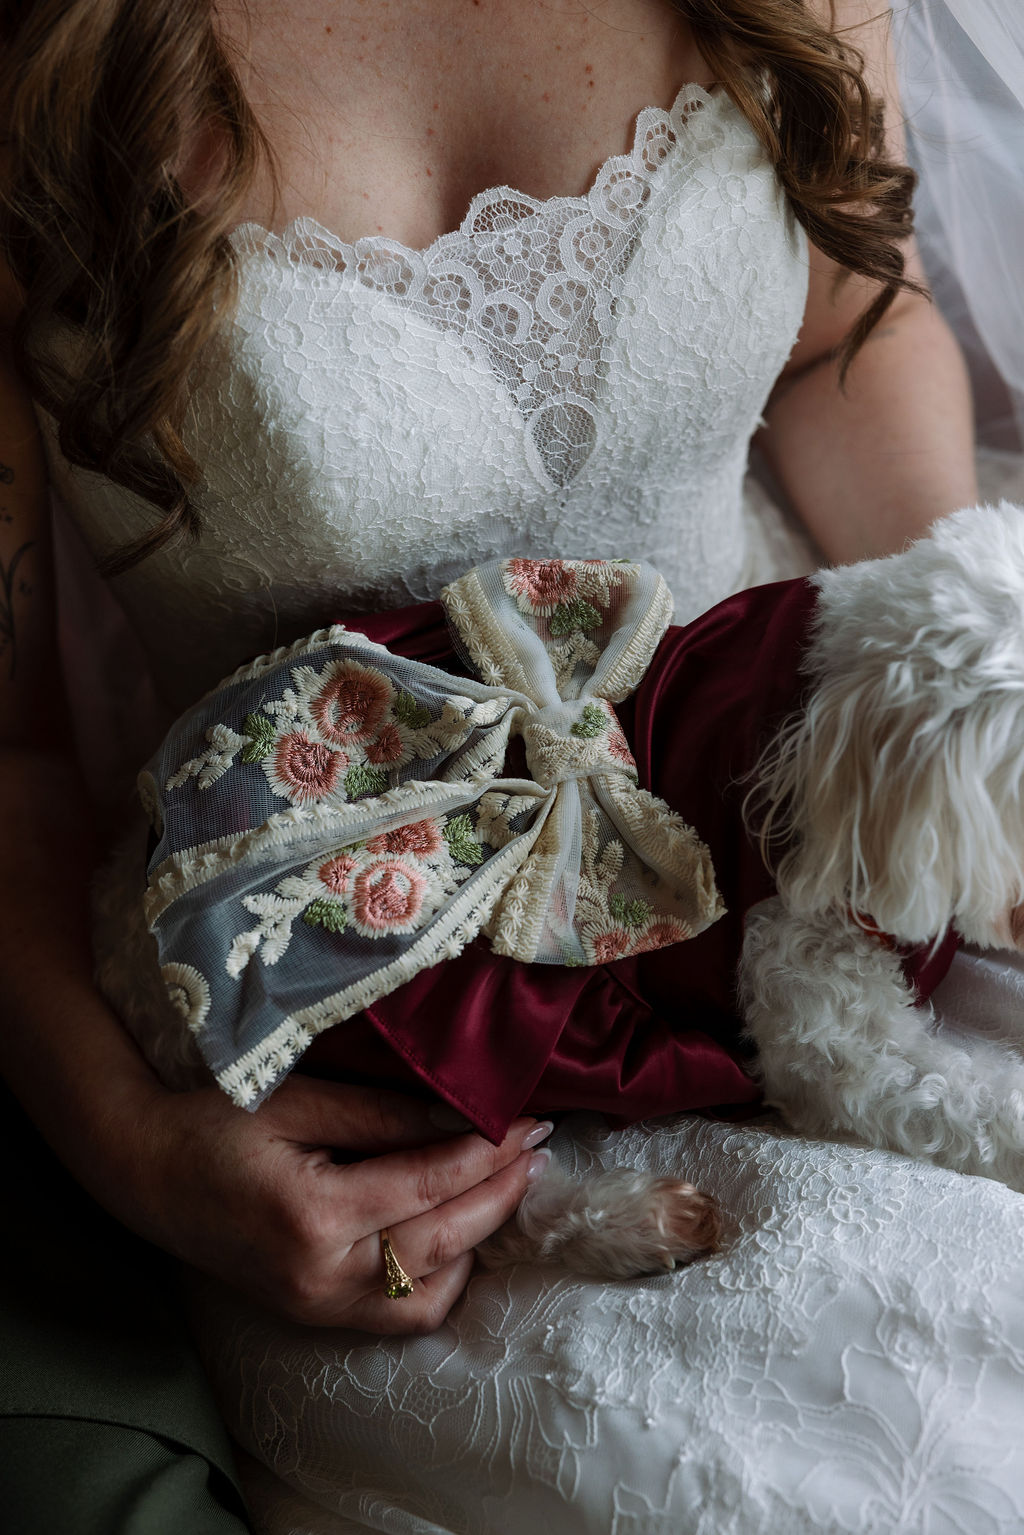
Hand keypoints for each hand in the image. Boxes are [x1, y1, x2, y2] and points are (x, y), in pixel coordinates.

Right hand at [118, 1073, 549, 1333]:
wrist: (142, 1169)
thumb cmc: (212, 1120)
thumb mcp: (296, 1100)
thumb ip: (381, 1114)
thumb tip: (462, 1115)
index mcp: (313, 1212)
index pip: (430, 1182)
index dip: (490, 1151)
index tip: (531, 1120)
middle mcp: (320, 1274)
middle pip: (443, 1239)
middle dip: (501, 1192)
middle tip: (538, 1148)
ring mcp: (316, 1305)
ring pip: (429, 1291)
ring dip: (480, 1239)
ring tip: (508, 1186)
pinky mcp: (313, 1314)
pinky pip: (398, 1313)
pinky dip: (441, 1278)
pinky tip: (458, 1234)